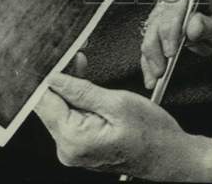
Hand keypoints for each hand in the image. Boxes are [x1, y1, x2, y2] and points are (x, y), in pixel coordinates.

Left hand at [36, 72, 211, 181]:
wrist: (168, 157)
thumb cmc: (151, 133)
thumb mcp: (117, 102)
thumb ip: (81, 90)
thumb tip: (53, 78)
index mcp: (74, 139)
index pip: (43, 102)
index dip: (46, 75)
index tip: (54, 55)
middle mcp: (68, 149)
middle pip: (50, 105)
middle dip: (59, 77)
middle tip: (73, 54)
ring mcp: (73, 149)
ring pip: (59, 109)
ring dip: (68, 86)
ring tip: (79, 63)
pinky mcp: (80, 146)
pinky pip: (70, 118)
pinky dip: (75, 99)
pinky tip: (83, 82)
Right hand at [140, 0, 211, 90]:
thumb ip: (209, 25)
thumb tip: (192, 28)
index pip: (177, 2)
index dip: (171, 27)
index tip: (171, 50)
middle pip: (160, 15)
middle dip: (157, 45)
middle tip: (161, 69)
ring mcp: (169, 3)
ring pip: (152, 28)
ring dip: (151, 53)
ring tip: (155, 75)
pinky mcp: (162, 18)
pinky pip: (151, 38)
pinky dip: (149, 57)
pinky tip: (150, 73)